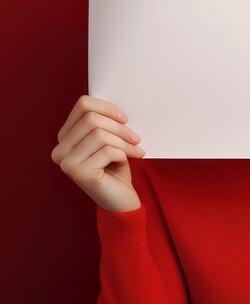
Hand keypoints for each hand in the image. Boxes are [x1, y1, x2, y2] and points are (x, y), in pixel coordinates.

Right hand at [51, 95, 146, 212]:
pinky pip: (107, 151)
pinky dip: (122, 154)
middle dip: (120, 127)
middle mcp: (60, 149)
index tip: (125, 119)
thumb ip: (105, 123)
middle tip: (136, 138)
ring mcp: (66, 162)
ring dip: (124, 142)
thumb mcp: (109, 140)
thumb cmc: (116, 167)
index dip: (108, 108)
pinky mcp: (78, 173)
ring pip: (100, 134)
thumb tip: (117, 104)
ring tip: (135, 150)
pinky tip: (125, 163)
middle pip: (92, 118)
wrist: (121, 199)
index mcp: (65, 137)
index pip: (83, 105)